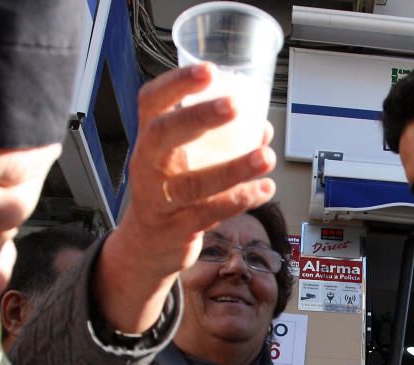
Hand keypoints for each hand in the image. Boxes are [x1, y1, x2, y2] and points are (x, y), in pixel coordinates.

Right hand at [97, 63, 276, 332]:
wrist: (147, 245)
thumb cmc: (170, 191)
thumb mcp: (182, 160)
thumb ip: (218, 142)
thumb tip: (261, 128)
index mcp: (149, 140)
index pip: (152, 102)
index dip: (176, 83)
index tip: (208, 71)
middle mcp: (148, 166)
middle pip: (162, 135)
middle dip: (197, 118)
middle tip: (234, 106)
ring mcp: (160, 199)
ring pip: (193, 184)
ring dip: (234, 169)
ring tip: (266, 156)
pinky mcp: (177, 228)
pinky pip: (209, 214)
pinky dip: (239, 201)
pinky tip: (263, 189)